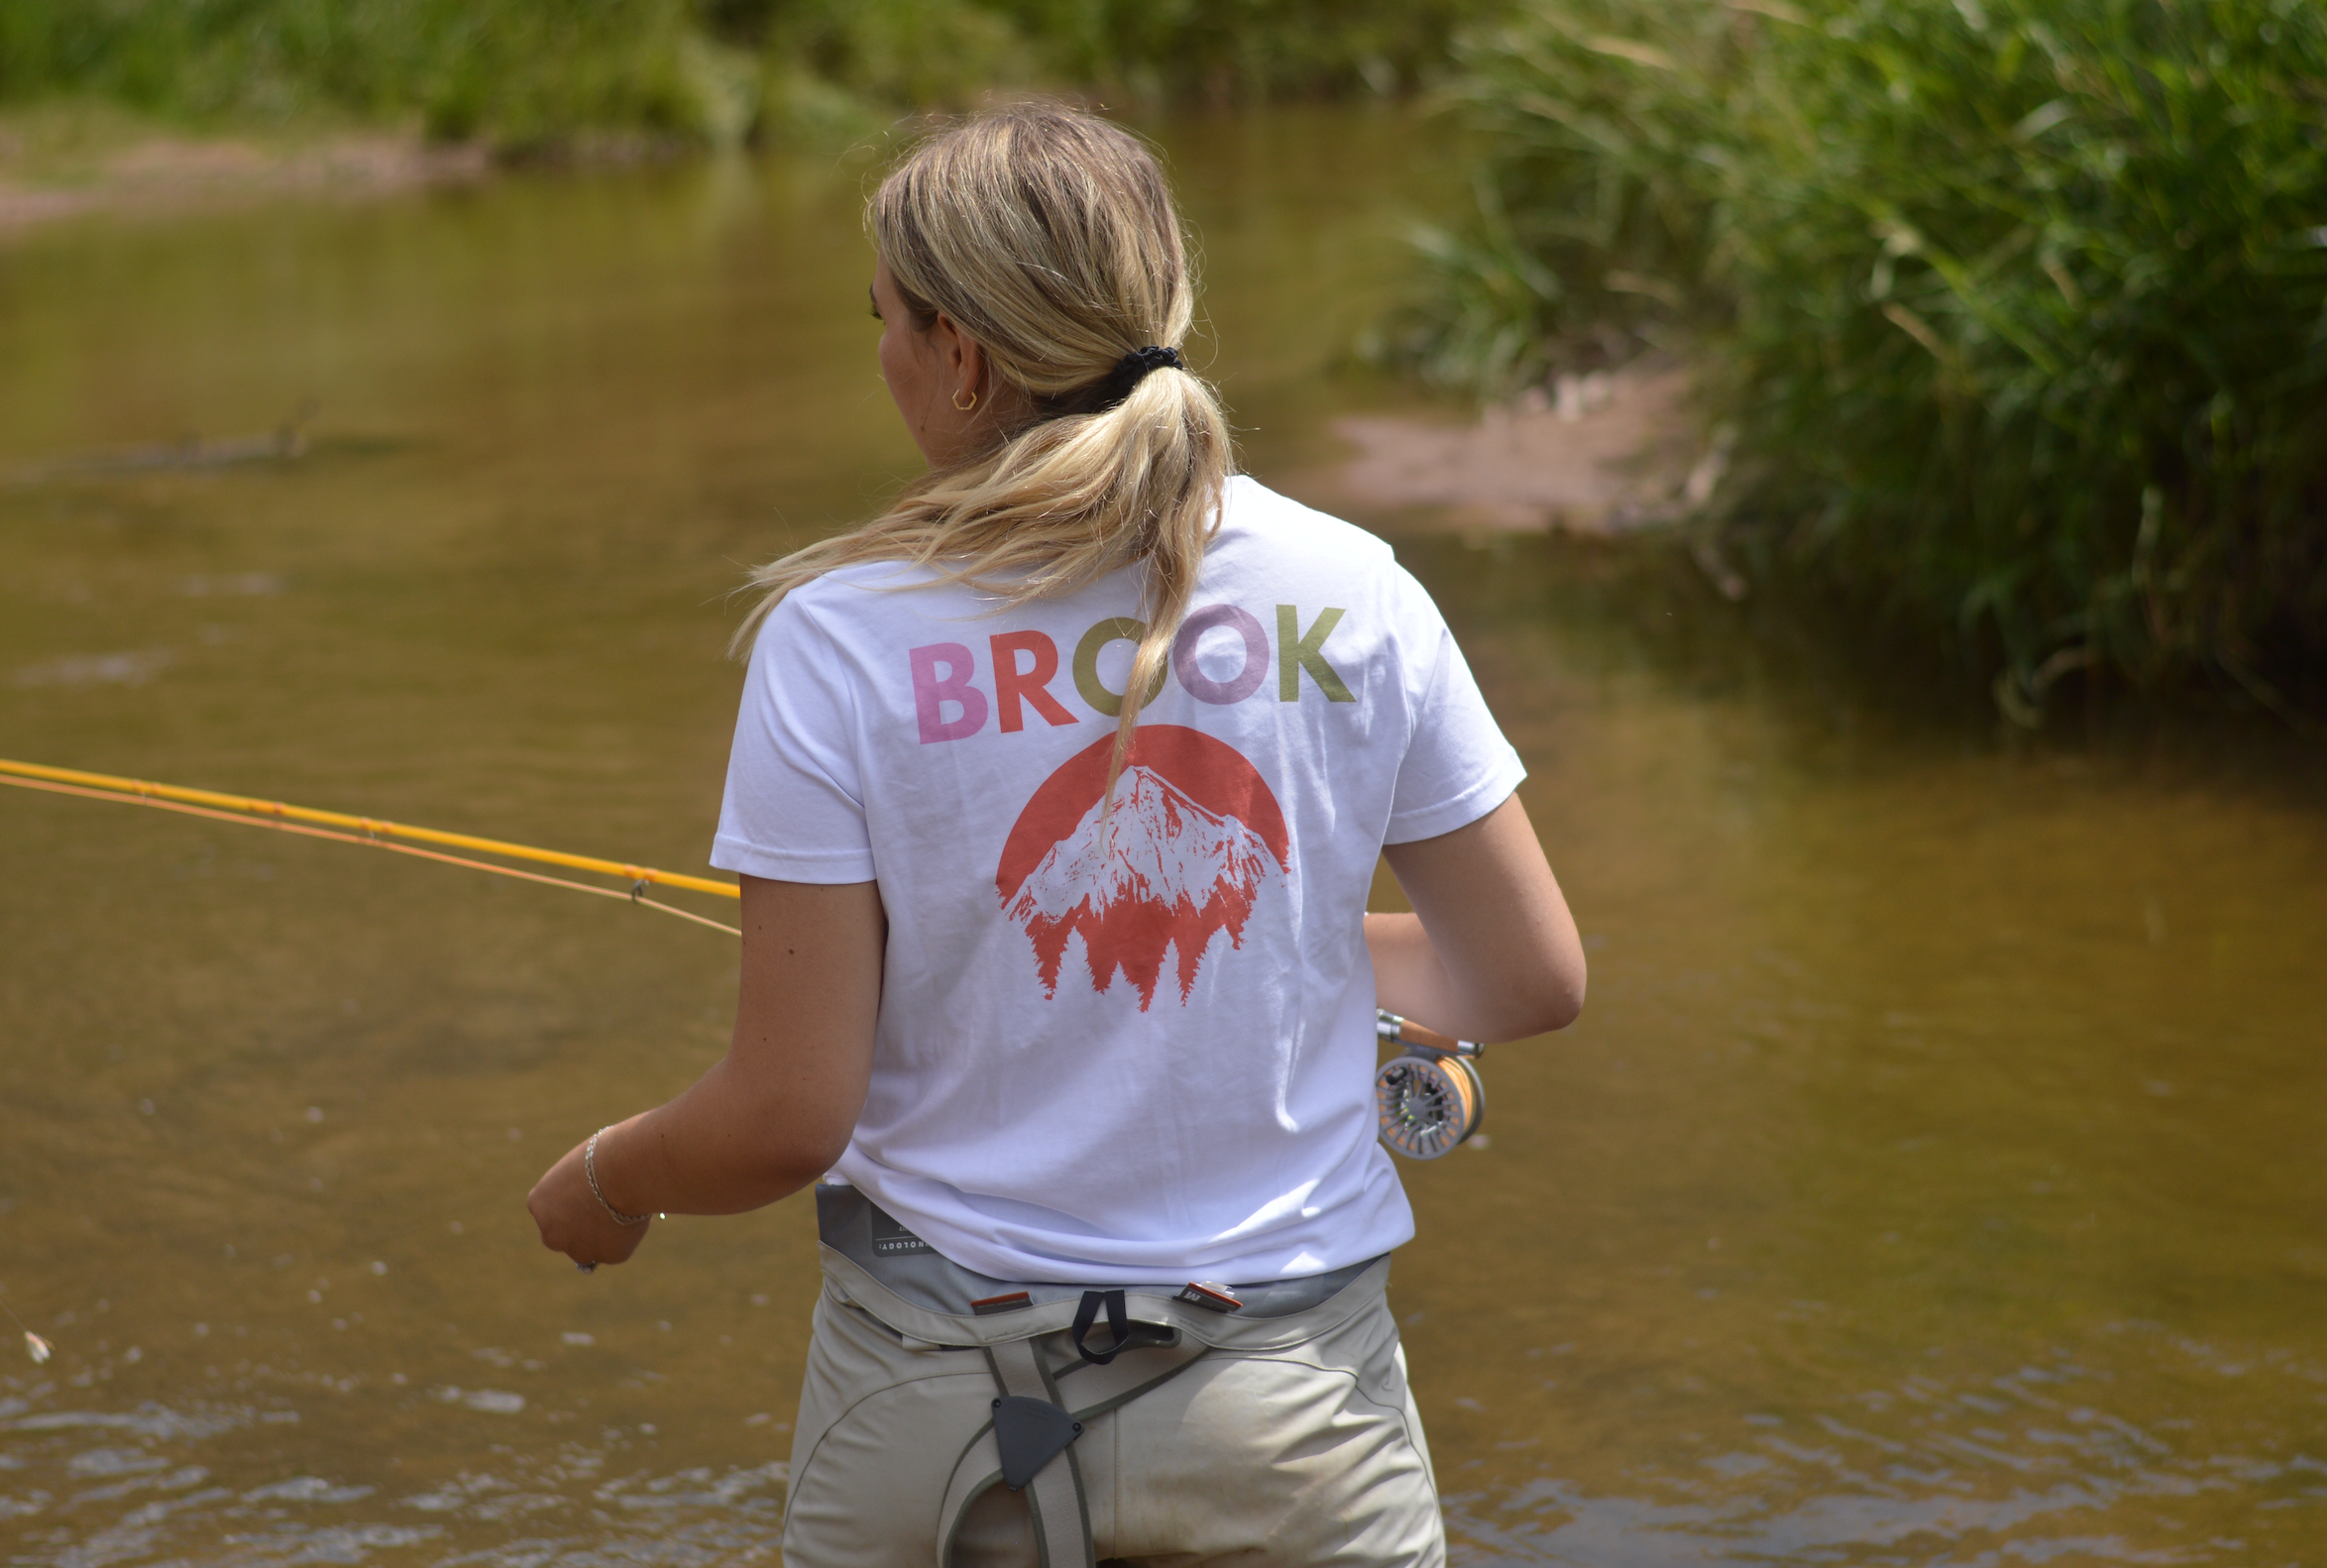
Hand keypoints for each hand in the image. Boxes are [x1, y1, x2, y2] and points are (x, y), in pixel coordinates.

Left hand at [528, 1136, 653, 1269]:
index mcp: (539, 1204)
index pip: (548, 1212)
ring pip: (589, 1248)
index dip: (568, 1206)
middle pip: (560, 1237)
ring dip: (602, 1237)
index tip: (585, 1198)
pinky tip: (634, 1215)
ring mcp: (578, 1249)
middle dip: (578, 1230)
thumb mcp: (581, 1168)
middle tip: (603, 1214)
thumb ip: (577, 1189)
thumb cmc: (605, 1156)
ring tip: (626, 1209)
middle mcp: (551, 1233)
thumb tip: (594, 1199)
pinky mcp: (608, 1256)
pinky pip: (617, 1249)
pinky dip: (626, 1237)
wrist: (625, 1172)